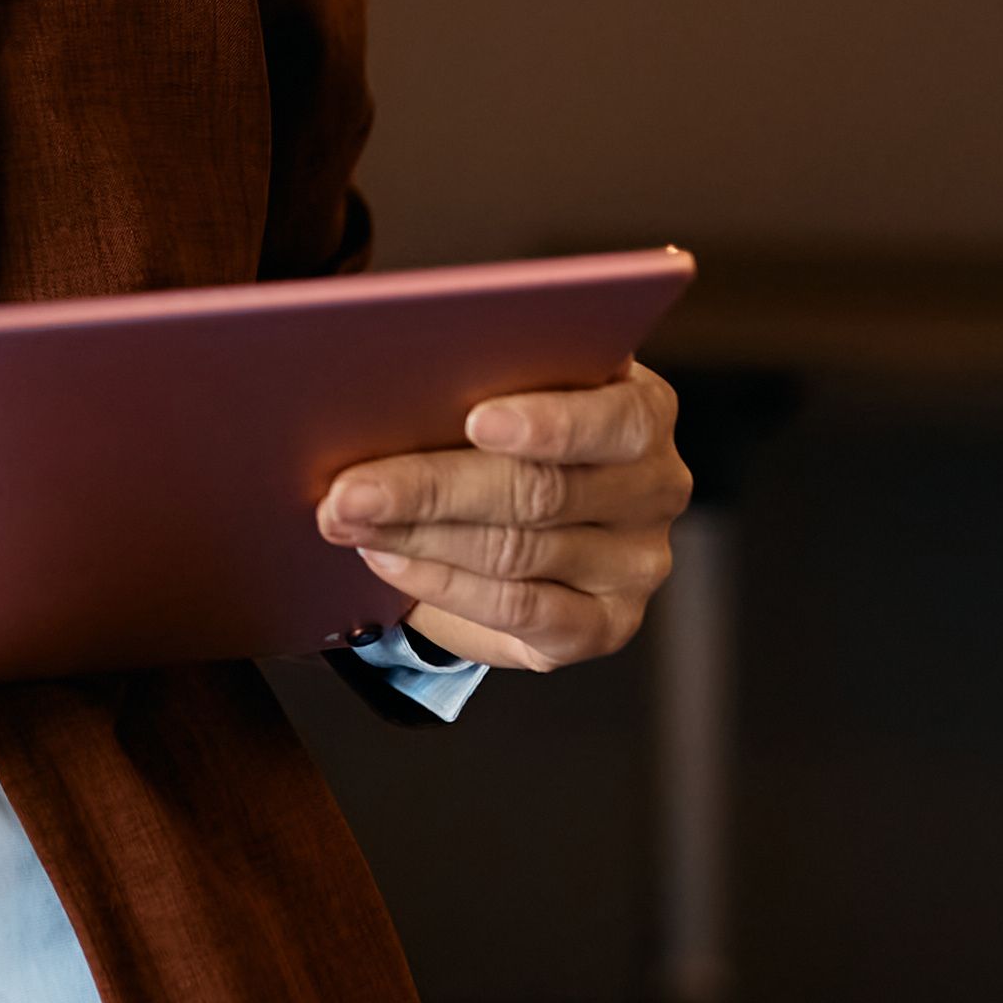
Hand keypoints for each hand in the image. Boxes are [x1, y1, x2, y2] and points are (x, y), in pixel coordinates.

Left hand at [315, 357, 691, 670]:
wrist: (506, 512)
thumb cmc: (494, 431)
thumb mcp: (498, 389)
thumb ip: (475, 377)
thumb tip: (384, 381)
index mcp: (642, 410)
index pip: (616, 418)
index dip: (549, 422)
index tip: (477, 420)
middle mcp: (655, 487)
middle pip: (541, 491)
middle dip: (431, 489)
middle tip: (350, 490)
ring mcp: (636, 564)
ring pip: (517, 552)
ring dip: (417, 538)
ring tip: (347, 519)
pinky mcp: (604, 624)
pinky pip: (519, 609)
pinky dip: (442, 584)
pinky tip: (388, 560)